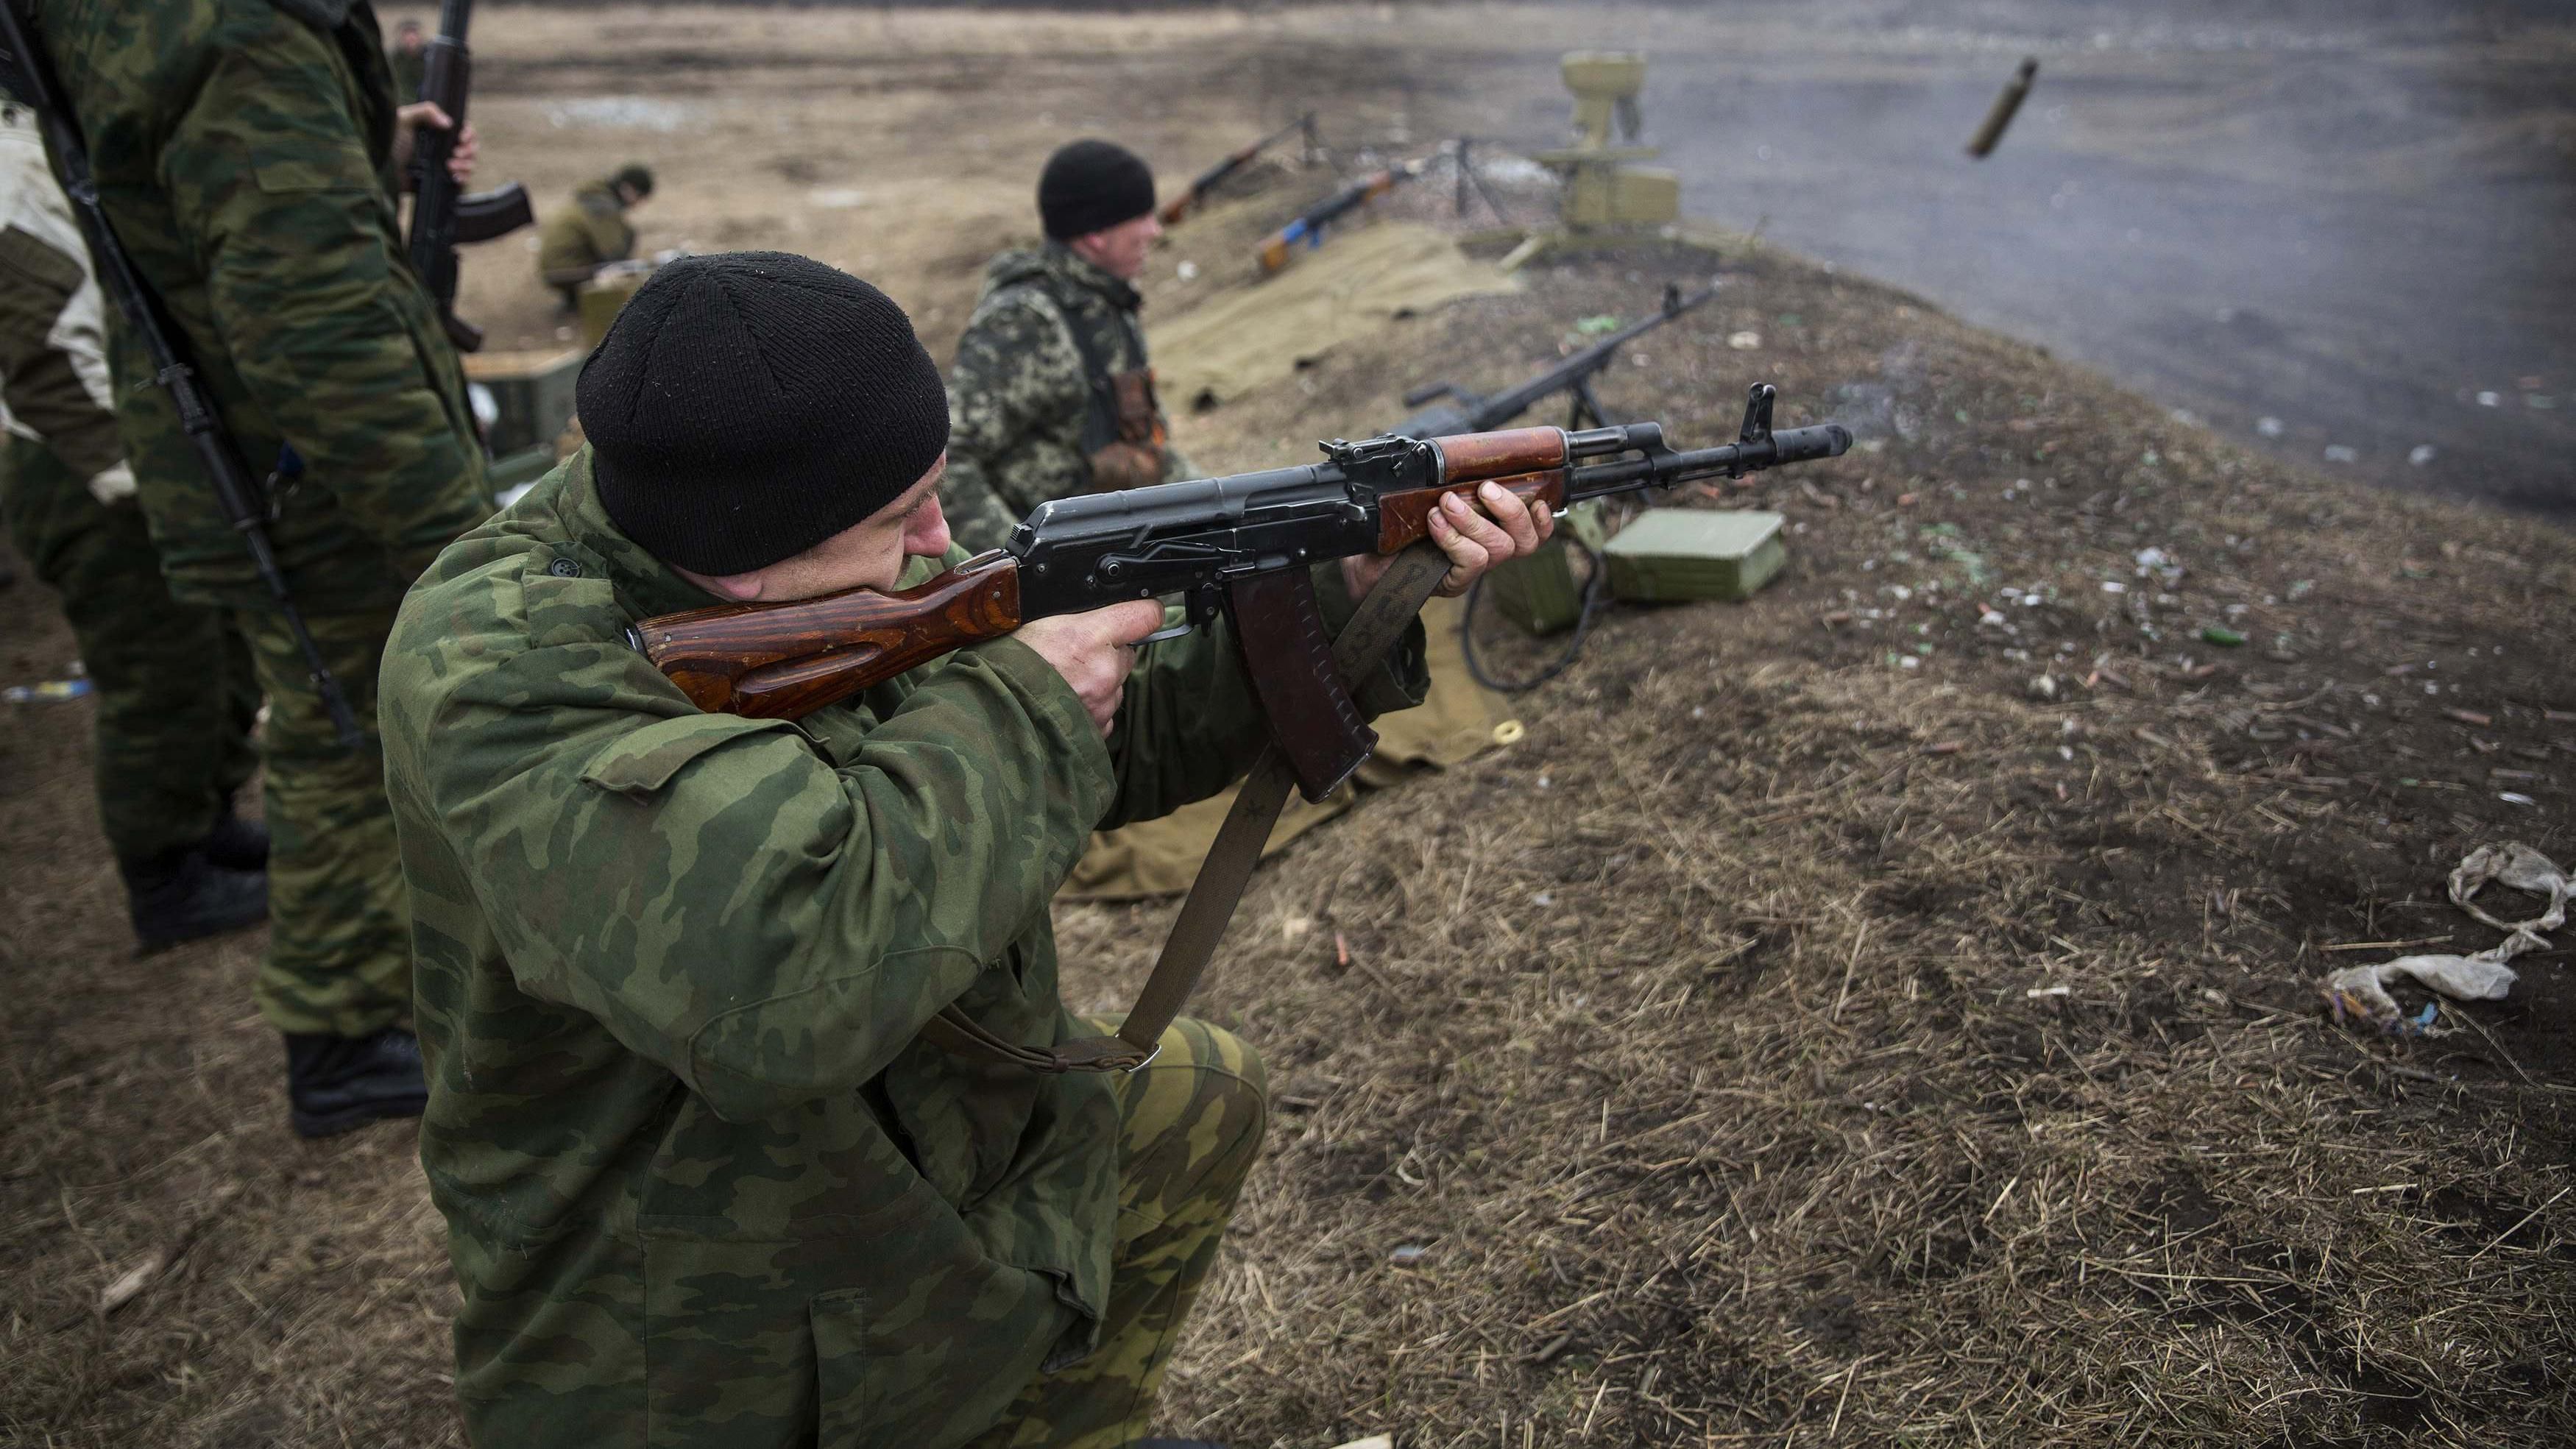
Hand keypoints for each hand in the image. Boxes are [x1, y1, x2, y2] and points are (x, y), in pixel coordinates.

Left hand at [392, 103, 476, 189]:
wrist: (381, 169)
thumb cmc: (388, 141)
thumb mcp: (404, 119)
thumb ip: (426, 112)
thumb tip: (449, 123)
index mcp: (437, 130)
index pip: (463, 129)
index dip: (468, 133)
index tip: (461, 138)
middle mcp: (443, 147)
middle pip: (470, 147)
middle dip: (468, 150)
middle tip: (456, 153)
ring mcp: (444, 164)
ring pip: (469, 164)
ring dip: (466, 164)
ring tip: (449, 165)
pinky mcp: (442, 180)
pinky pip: (463, 181)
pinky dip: (463, 178)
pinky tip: (454, 176)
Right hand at [1014, 599, 1164, 735]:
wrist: (988, 711)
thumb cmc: (1004, 665)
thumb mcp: (1035, 621)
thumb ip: (1072, 617)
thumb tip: (1089, 611)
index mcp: (1090, 637)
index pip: (1144, 616)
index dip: (1144, 612)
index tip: (1142, 612)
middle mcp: (1104, 671)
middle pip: (1126, 654)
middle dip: (1107, 652)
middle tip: (1073, 654)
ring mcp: (1103, 703)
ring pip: (1115, 685)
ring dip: (1098, 683)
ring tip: (1061, 682)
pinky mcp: (1097, 729)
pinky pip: (1104, 713)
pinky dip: (1090, 708)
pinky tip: (1064, 703)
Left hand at [1342, 481, 1556, 600]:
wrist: (1366, 556)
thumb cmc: (1400, 524)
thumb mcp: (1429, 494)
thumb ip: (1453, 480)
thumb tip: (1461, 454)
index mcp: (1491, 529)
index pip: (1534, 533)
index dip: (1544, 519)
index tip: (1539, 497)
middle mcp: (1487, 551)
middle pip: (1525, 541)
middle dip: (1511, 509)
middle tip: (1485, 488)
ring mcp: (1471, 570)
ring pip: (1498, 548)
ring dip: (1474, 519)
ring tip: (1446, 502)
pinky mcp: (1453, 582)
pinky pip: (1470, 560)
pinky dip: (1454, 537)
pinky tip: (1434, 521)